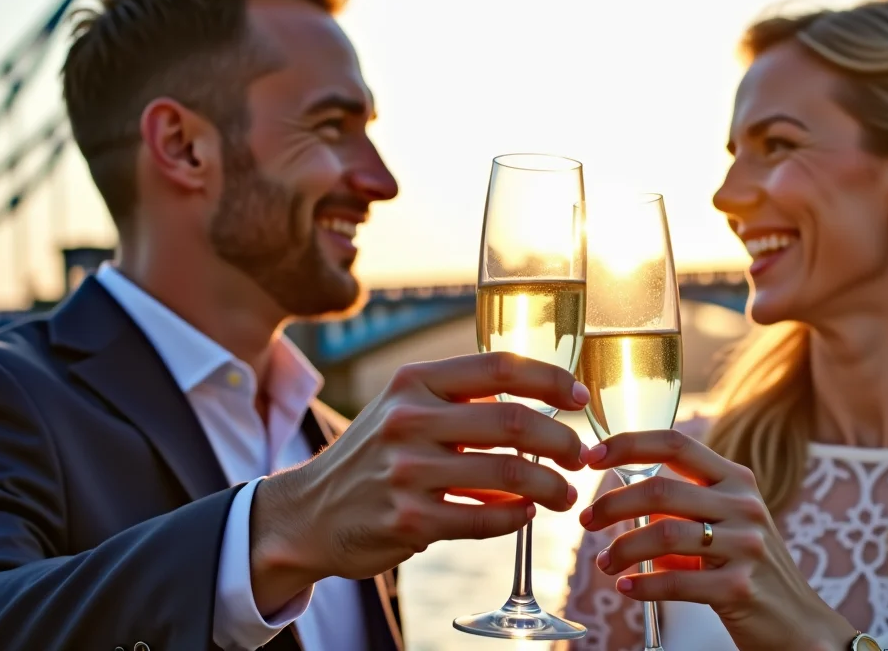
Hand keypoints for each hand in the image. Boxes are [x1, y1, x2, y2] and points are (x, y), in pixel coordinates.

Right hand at [250, 352, 591, 612]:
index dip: (551, 380)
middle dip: (562, 441)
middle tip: (579, 456)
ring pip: (509, 475)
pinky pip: (486, 519)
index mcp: (415, 382)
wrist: (308, 512)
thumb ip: (463, 398)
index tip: (580, 398)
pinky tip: (525, 514)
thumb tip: (541, 399)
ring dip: (551, 486)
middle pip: (515, 422)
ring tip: (564, 493)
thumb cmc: (375, 454)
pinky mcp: (409, 521)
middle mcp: (409, 420)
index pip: (499, 366)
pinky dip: (517, 518)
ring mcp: (407, 472)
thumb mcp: (406, 407)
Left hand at [579, 430, 855, 650]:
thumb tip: (623, 505)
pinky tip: (626, 588)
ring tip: (605, 563)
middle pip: (660, 490)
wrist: (799, 625)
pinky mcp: (739, 588)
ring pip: (662, 535)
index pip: (676, 444)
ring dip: (622, 549)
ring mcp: (745, 546)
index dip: (629, 444)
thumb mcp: (726, 525)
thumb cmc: (751, 570)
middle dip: (612, 504)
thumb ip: (683, 510)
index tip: (593, 455)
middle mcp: (744, 505)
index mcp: (737, 480)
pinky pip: (675, 582)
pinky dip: (642, 585)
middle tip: (588, 519)